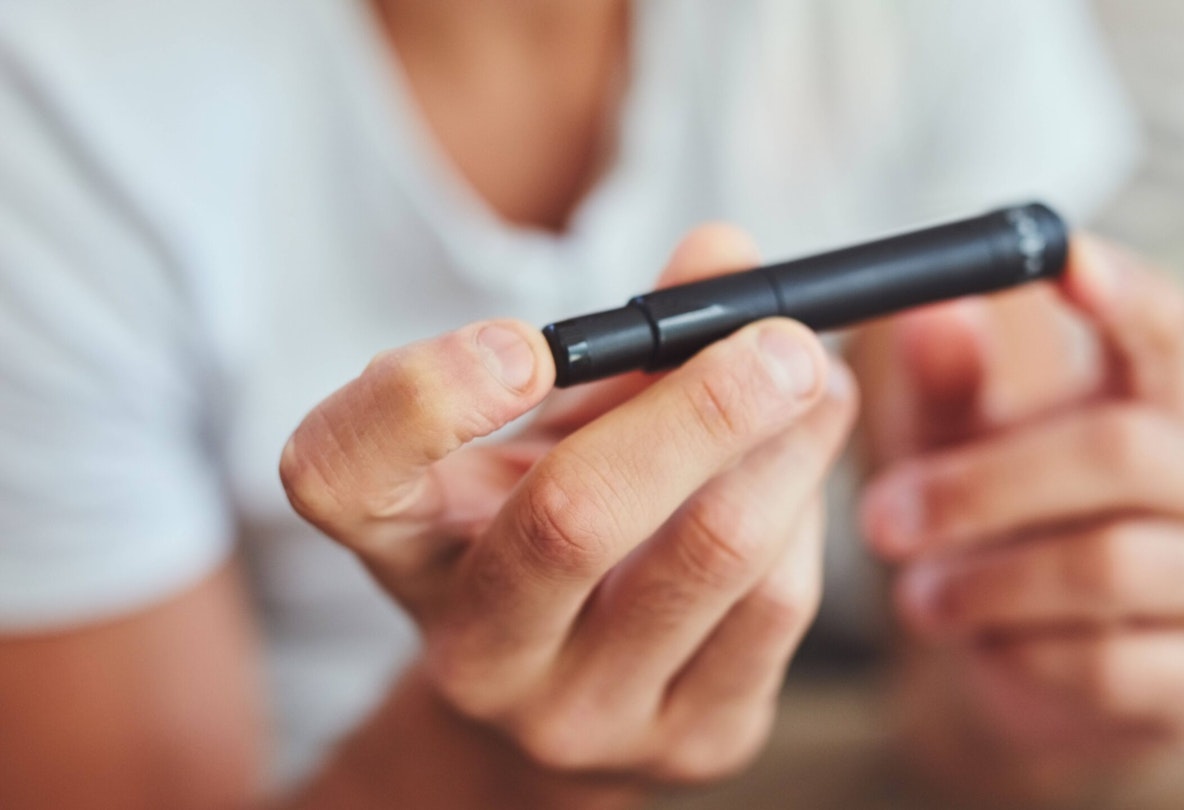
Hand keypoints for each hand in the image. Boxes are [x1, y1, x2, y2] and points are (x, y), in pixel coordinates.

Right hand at [279, 226, 857, 788]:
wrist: (572, 697)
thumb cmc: (555, 527)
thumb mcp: (559, 430)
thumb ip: (627, 339)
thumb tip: (726, 254)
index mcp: (404, 543)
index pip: (339, 476)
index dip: (423, 398)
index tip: (525, 345)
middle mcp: (475, 647)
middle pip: (572, 518)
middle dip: (701, 408)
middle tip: (783, 341)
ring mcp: (580, 714)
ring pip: (713, 554)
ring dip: (788, 447)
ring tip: (817, 382)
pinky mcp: (688, 745)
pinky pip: (778, 606)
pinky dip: (807, 513)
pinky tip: (804, 466)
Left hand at [855, 238, 1183, 802]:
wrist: (1029, 669)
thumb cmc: (997, 533)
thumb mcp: (958, 454)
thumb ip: (950, 388)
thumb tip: (930, 310)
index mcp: (1164, 401)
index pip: (1165, 326)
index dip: (1120, 291)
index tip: (1061, 258)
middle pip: (1124, 448)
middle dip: (986, 484)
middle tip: (884, 517)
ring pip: (1115, 563)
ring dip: (991, 582)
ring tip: (919, 598)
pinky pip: (1115, 662)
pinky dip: (1026, 656)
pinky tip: (987, 649)